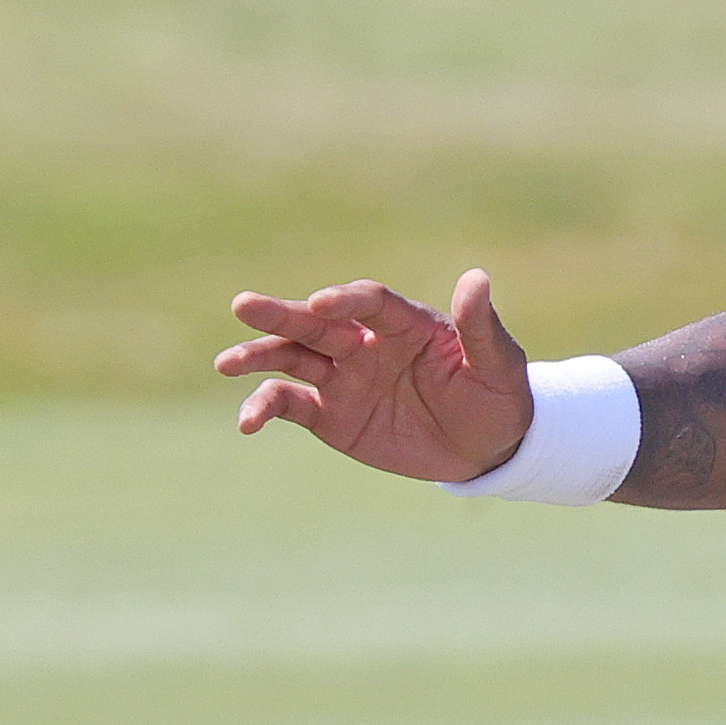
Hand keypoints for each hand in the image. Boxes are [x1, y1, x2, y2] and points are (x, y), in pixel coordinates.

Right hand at [217, 270, 533, 480]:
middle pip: (317, 323)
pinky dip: (264, 408)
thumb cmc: (498, 397)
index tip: (323, 304)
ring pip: (292, 358)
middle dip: (281, 315)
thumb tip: (476, 277)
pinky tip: (247, 422)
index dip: (346, 301)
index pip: (368, 302)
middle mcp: (365, 343)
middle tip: (243, 305)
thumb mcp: (498, 365)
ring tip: (227, 364)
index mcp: (405, 324)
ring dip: (259, 356)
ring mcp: (343, 377)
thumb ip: (479, 325)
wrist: (488, 447)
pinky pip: (289, 404)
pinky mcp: (330, 414)